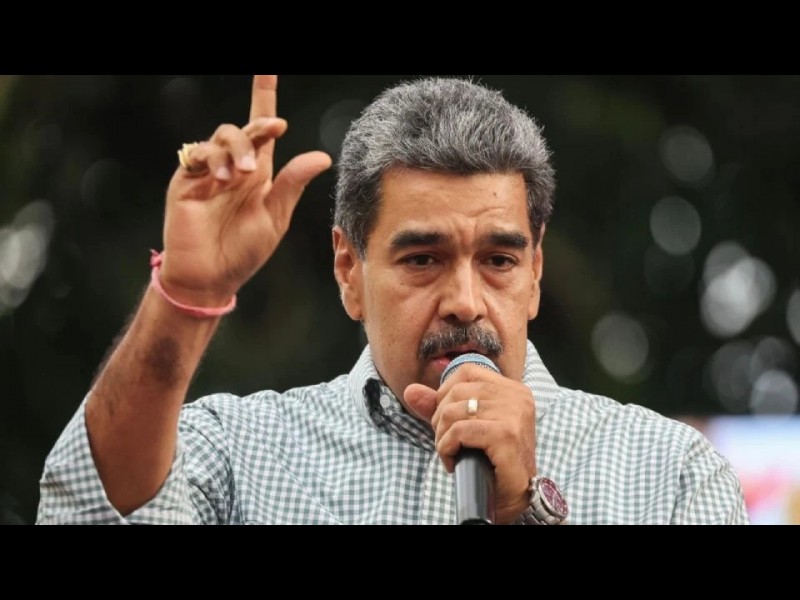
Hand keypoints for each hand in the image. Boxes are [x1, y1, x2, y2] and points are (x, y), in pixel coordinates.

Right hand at [159, 75, 332, 305]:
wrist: (210, 278)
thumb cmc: (244, 252)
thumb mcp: (275, 218)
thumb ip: (292, 184)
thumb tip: (322, 156)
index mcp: (258, 174)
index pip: (262, 128)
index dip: (263, 96)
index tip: (268, 69)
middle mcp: (234, 167)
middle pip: (244, 128)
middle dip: (258, 130)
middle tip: (268, 148)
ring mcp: (208, 172)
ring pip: (222, 137)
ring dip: (236, 148)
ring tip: (241, 176)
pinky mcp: (185, 180)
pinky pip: (198, 153)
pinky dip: (213, 159)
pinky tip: (223, 178)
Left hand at [404, 364, 535, 523]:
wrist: (516, 497)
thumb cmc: (493, 462)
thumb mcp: (467, 427)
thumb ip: (440, 406)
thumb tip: (410, 390)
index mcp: (513, 389)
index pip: (466, 372)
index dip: (445, 392)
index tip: (445, 419)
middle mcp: (517, 397)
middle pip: (456, 391)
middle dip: (440, 418)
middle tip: (446, 442)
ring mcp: (513, 414)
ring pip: (454, 412)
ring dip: (442, 436)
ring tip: (449, 452)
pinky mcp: (506, 434)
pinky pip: (459, 431)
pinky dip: (447, 447)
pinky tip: (452, 461)